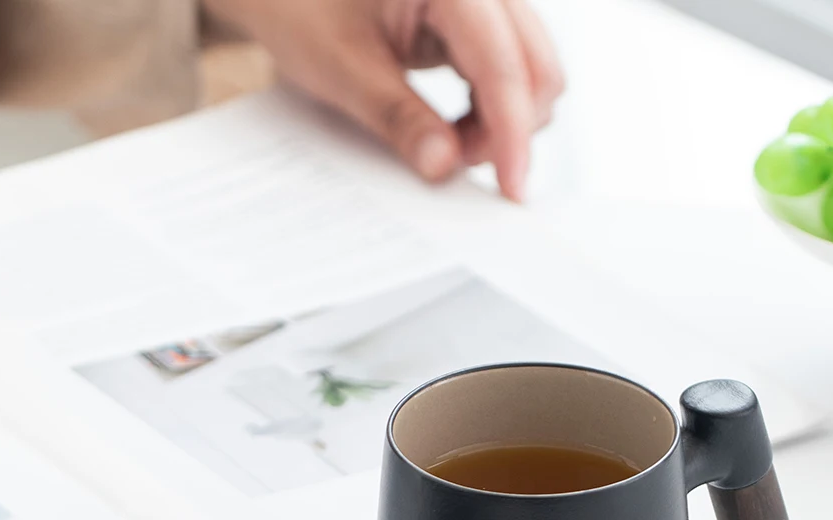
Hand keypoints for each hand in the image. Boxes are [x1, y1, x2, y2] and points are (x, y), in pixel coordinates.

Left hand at [206, 0, 564, 200]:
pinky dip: (489, 105)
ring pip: (530, 67)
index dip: (512, 132)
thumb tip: (445, 166)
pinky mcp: (474, 13)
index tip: (511, 188)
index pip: (503, 62)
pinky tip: (452, 126)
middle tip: (459, 166)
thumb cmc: (297, 3)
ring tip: (446, 143)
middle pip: (535, 63)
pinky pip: (506, 64)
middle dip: (511, 127)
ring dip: (502, 119)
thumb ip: (399, 118)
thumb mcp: (342, 68)